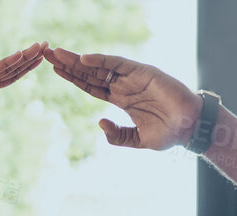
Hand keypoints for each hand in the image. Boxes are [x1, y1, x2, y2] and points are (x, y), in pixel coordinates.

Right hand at [0, 42, 46, 149]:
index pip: (7, 77)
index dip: (24, 68)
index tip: (39, 60)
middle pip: (9, 68)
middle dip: (29, 57)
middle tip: (46, 45)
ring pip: (3, 67)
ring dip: (22, 57)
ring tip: (39, 47)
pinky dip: (4, 63)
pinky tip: (19, 55)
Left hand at [45, 47, 202, 149]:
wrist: (189, 128)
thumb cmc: (168, 134)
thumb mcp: (138, 140)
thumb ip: (119, 136)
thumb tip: (99, 123)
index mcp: (121, 100)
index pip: (92, 86)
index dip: (73, 78)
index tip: (56, 70)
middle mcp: (124, 86)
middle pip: (90, 73)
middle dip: (69, 64)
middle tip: (47, 55)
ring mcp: (132, 78)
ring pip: (99, 67)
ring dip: (78, 60)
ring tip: (58, 54)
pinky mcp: (142, 73)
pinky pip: (118, 64)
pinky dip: (101, 61)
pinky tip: (84, 59)